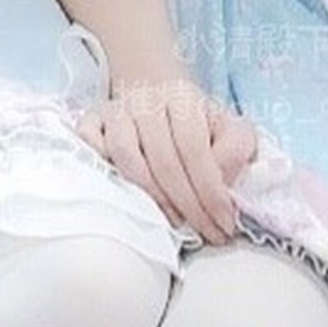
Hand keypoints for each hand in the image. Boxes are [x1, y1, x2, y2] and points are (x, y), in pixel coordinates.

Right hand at [75, 77, 258, 243]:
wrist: (151, 93)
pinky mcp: (90, 122)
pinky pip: (90, 146)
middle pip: (163, 160)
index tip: (223, 223)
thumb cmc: (191, 123)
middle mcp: (145, 103)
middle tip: (205, 233)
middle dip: (188, 206)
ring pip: (126, 158)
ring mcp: (114, 113)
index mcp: (182, 100)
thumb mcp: (226, 127)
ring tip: (173, 221)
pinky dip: (104, 170)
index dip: (210, 191)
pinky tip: (126, 195)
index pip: (195, 148)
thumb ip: (237, 148)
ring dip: (152, 198)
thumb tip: (225, 180)